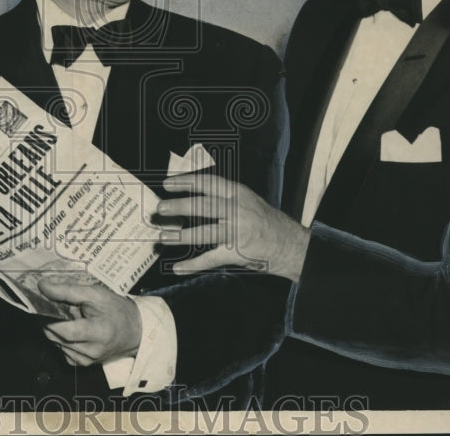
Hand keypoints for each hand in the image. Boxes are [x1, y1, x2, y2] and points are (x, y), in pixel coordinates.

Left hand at [39, 278, 141, 366]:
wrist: (134, 331)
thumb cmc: (116, 310)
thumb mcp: (96, 294)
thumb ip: (68, 290)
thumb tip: (42, 287)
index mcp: (98, 333)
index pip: (65, 331)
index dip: (49, 318)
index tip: (41, 303)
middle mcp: (90, 352)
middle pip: (55, 336)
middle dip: (49, 319)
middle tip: (54, 305)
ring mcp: (85, 361)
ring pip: (55, 343)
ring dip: (55, 328)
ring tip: (68, 316)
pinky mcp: (81, 364)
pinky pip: (61, 349)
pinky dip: (60, 337)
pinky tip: (71, 327)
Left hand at [156, 173, 309, 280]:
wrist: (290, 245)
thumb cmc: (265, 221)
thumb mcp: (247, 200)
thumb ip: (224, 197)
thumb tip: (192, 196)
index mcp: (238, 194)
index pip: (208, 183)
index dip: (186, 182)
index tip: (167, 184)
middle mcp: (237, 211)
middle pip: (203, 206)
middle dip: (178, 207)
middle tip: (160, 208)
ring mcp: (237, 232)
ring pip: (204, 233)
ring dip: (180, 236)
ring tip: (162, 237)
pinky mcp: (237, 253)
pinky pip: (210, 259)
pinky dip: (192, 264)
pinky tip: (178, 267)